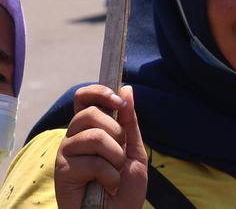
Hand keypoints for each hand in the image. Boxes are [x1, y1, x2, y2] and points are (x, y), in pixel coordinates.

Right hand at [55, 85, 146, 208]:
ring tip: (115, 172)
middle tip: (120, 154)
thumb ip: (129, 122)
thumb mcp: (134, 150)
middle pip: (90, 113)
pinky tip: (108, 186)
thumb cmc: (124, 186)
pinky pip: (93, 161)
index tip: (118, 101)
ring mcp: (66, 153)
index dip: (99, 92)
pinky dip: (110, 176)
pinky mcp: (63, 171)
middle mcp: (74, 137)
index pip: (84, 97)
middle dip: (117, 133)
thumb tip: (126, 88)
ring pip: (94, 136)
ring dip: (115, 157)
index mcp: (90, 129)